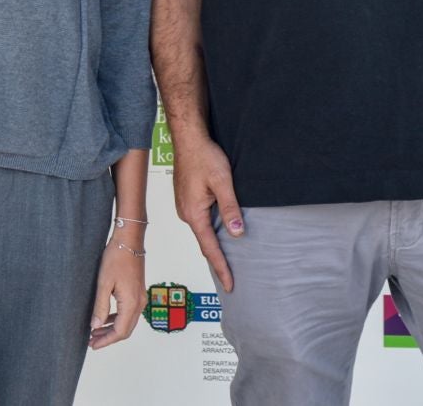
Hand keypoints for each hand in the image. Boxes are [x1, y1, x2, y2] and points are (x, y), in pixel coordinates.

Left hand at [88, 242, 145, 349]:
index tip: (93, 345)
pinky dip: (117, 319)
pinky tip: (105, 318)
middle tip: (92, 341)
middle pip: (126, 330)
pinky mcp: (137, 292)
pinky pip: (128, 312)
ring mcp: (140, 298)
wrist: (129, 241)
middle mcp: (139, 303)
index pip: (120, 331)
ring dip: (112, 329)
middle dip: (109, 337)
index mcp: (131, 303)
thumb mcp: (104, 283)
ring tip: (95, 332)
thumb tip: (96, 326)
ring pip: (127, 322)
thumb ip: (100, 306)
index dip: (106, 341)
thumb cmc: (116, 258)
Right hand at [170, 133, 242, 291]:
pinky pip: (201, 219)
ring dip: (215, 243)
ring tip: (229, 258)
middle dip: (218, 260)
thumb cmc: (203, 156)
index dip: (221, 267)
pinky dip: (211, 229)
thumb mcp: (222, 181)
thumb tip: (237, 232)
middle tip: (232, 279)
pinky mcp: (188, 199)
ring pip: (203, 230)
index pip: (210, 248)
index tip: (230, 285)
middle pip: (205, 242)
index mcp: (193, 213)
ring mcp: (185, 206)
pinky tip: (221, 230)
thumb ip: (230, 207)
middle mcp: (186, 213)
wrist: (188, 137)